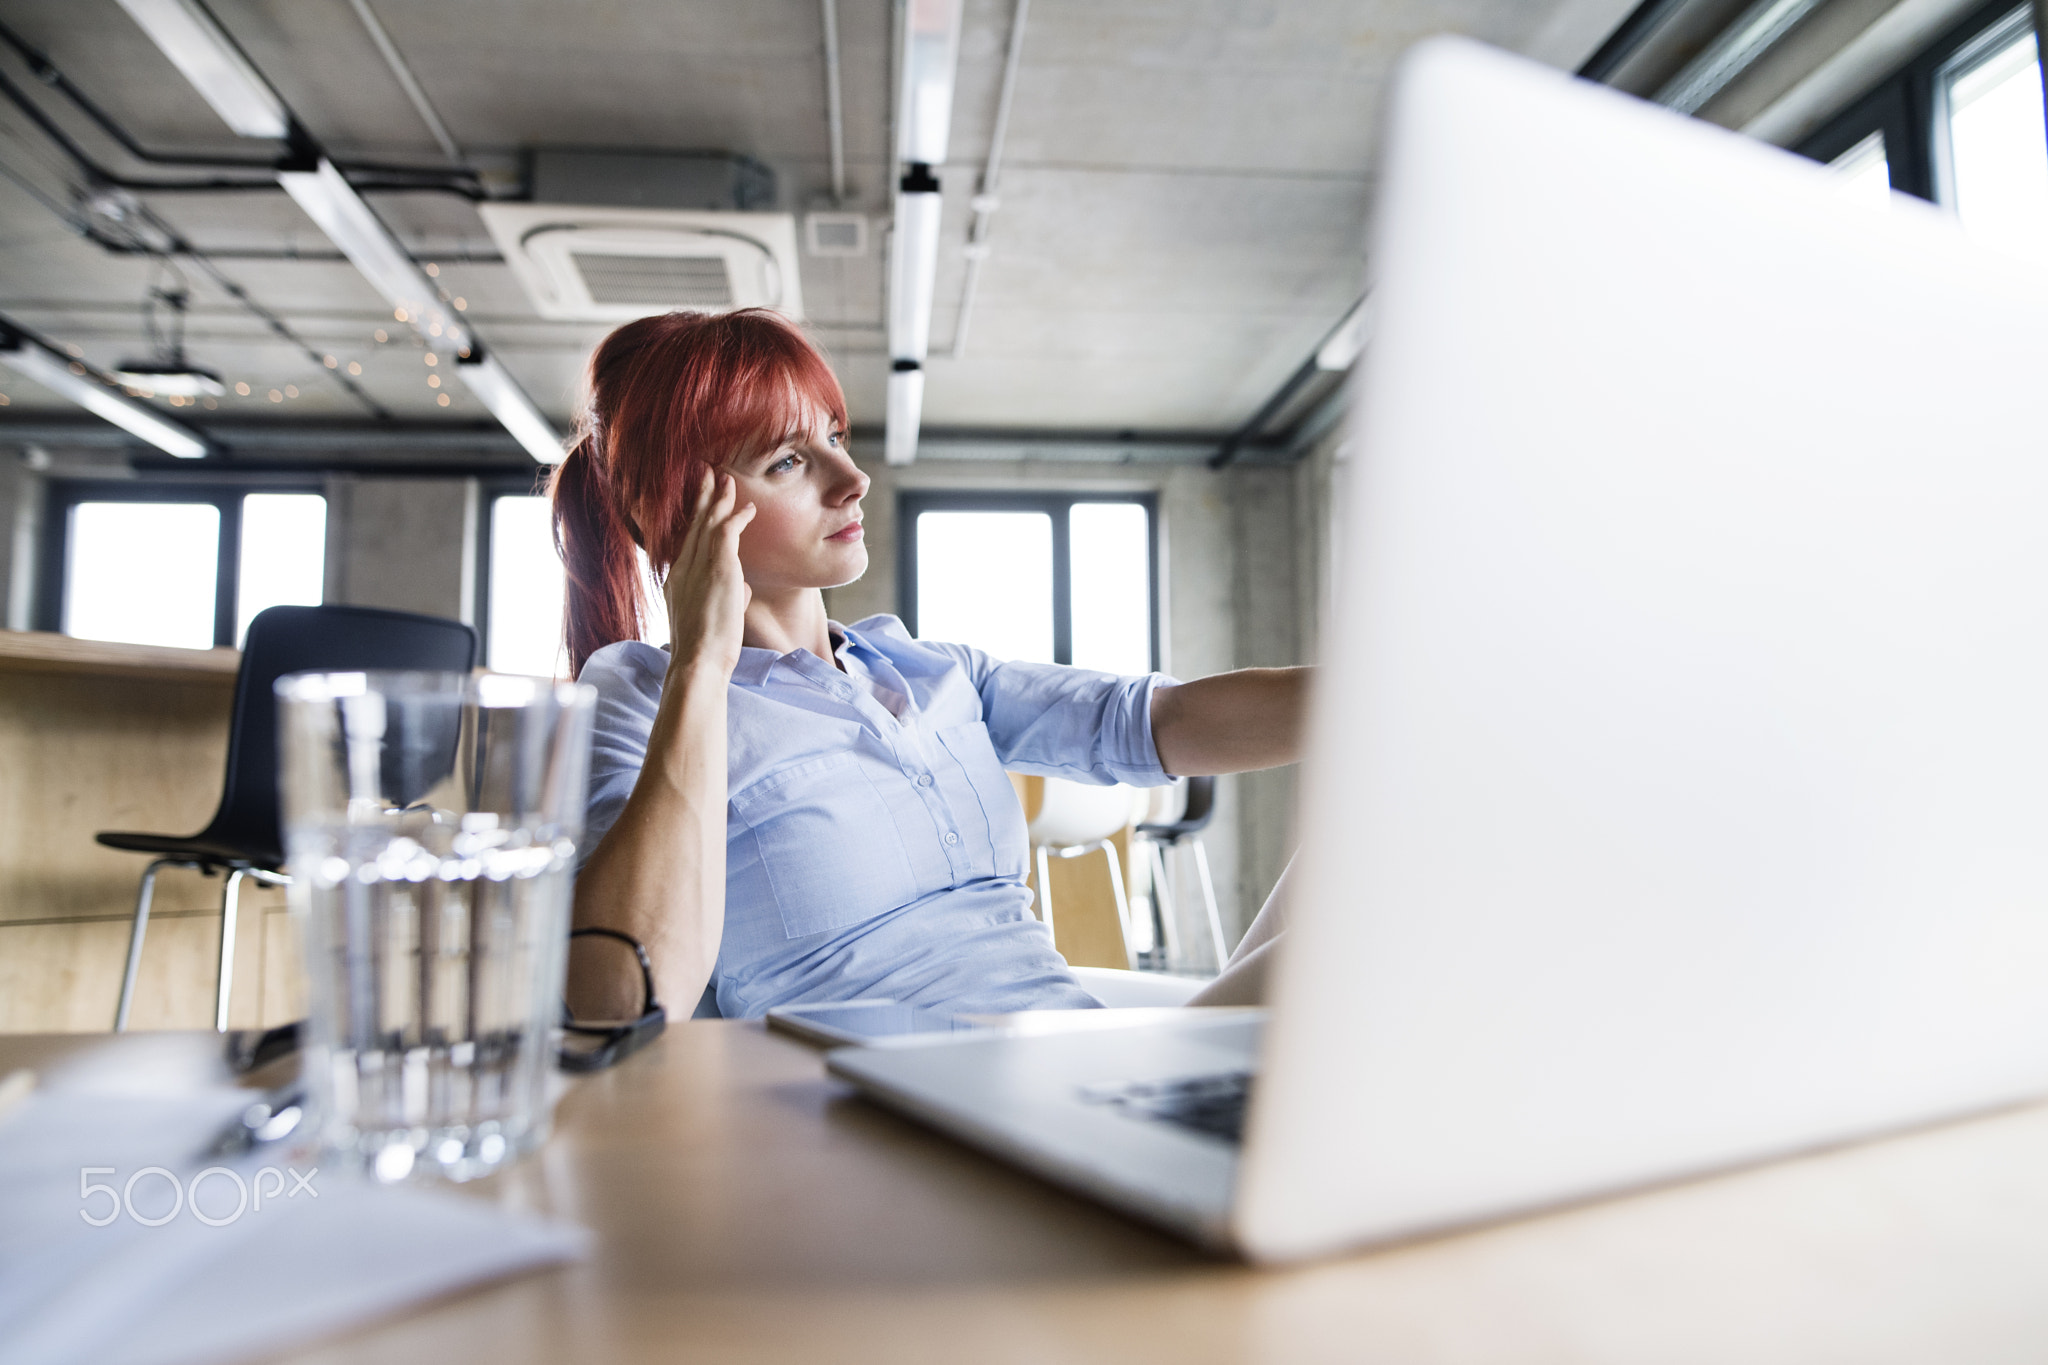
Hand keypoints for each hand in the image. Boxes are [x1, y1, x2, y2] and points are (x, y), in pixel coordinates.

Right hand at [661, 469, 754, 679]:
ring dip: (719, 499)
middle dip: (703, 497)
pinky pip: (726, 533)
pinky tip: (747, 508)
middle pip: (694, 524)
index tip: (702, 502)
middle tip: (708, 474)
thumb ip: (727, 598)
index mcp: (678, 579)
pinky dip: (737, 517)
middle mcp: (683, 568)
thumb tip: (742, 591)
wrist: (697, 661)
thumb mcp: (713, 617)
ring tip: (726, 479)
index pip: (688, 540)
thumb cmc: (705, 649)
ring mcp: (698, 567)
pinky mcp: (717, 570)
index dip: (696, 518)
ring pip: (708, 523)